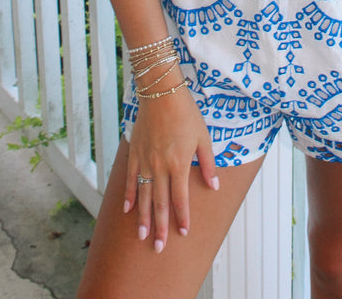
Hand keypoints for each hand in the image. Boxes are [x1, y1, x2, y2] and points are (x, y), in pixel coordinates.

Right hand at [123, 82, 217, 251]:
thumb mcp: (203, 137)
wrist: (161, 93)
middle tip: (159, 248)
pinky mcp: (135, 153)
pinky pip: (130, 179)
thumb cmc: (186, 113)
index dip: (182, 218)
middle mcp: (161, 167)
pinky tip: (128, 211)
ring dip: (144, 218)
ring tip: (142, 237)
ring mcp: (145, 161)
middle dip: (161, 227)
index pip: (181, 199)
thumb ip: (207, 164)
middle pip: (161, 203)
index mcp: (179, 164)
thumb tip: (214, 186)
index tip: (182, 234)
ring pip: (144, 196)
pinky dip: (129, 196)